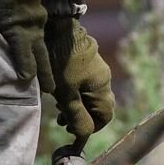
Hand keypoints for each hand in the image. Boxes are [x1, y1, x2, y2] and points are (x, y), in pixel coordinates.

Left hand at [44, 18, 114, 139]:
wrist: (58, 29)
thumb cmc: (62, 63)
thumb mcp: (66, 93)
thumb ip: (76, 115)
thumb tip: (84, 135)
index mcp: (102, 87)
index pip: (105, 116)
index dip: (91, 127)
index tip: (74, 130)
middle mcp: (103, 78)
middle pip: (97, 106)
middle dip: (82, 117)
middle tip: (62, 120)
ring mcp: (96, 68)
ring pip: (89, 94)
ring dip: (76, 105)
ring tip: (58, 109)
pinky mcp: (86, 62)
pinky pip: (85, 84)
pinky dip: (75, 93)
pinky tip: (60, 91)